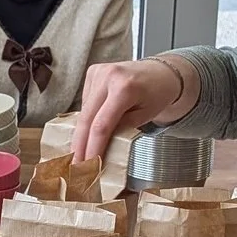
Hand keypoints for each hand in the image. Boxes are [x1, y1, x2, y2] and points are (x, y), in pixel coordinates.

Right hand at [73, 57, 191, 160]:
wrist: (161, 71)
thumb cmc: (158, 94)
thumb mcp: (145, 116)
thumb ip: (123, 129)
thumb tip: (101, 146)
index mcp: (124, 88)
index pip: (102, 125)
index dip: (93, 148)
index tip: (89, 165)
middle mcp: (107, 76)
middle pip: (86, 119)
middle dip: (80, 145)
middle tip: (76, 165)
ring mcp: (98, 72)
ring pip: (83, 111)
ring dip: (81, 133)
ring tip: (81, 152)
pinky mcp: (93, 71)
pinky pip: (85, 101)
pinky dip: (87, 117)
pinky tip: (91, 127)